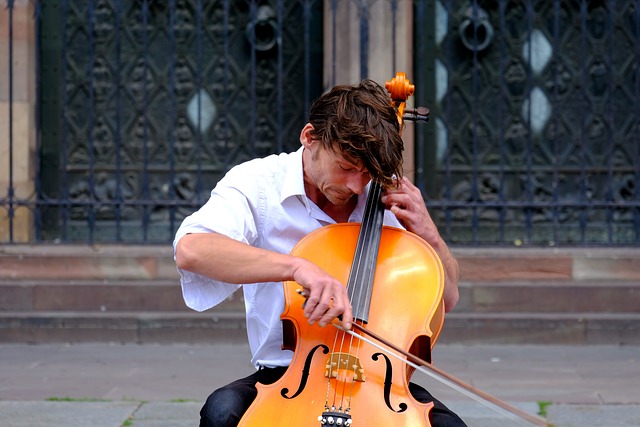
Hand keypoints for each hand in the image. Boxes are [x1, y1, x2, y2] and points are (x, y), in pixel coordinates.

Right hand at [291, 259, 352, 329]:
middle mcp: (336, 287)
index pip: (347, 307)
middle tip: (321, 324)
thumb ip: (330, 304)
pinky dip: (310, 309)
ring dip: (316, 315)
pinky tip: (307, 312)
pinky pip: (315, 300)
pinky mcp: (318, 283)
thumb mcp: (326, 293)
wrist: (304, 268)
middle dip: (329, 319)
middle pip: (338, 308)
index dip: (348, 318)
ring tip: (311, 320)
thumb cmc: (315, 282)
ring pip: (324, 305)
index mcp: (341, 290)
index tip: (346, 328)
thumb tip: (331, 320)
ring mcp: (328, 284)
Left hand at [381, 176, 460, 311]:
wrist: (428, 234)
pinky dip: (397, 210)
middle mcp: (416, 199)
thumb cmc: (415, 220)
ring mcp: (416, 209)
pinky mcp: (415, 219)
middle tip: (380, 194)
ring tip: (383, 201)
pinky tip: (391, 210)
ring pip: (404, 197)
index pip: (402, 180)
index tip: (380, 183)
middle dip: (388, 189)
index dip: (390, 180)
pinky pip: (404, 212)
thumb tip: (382, 194)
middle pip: (401, 187)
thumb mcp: (407, 206)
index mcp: (414, 193)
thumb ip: (397, 198)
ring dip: (391, 198)